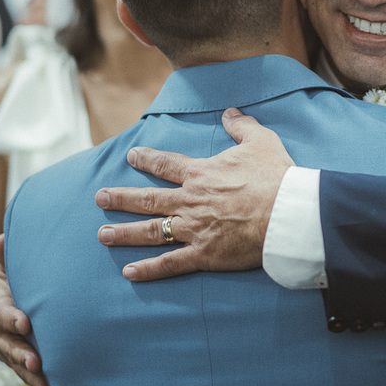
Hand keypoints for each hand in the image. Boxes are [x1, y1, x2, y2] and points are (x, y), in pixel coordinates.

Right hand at [0, 234, 50, 385]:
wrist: (4, 314)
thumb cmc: (13, 288)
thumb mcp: (8, 273)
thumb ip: (8, 259)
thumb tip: (2, 238)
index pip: (3, 315)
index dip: (12, 319)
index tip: (25, 322)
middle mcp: (2, 335)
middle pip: (10, 347)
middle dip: (22, 355)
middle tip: (36, 362)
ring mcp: (11, 353)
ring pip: (20, 368)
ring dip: (33, 378)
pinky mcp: (23, 365)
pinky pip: (31, 378)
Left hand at [95, 108, 293, 281]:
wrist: (286, 213)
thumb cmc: (276, 176)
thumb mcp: (261, 141)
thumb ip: (242, 126)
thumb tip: (230, 112)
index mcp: (201, 174)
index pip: (165, 165)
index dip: (146, 159)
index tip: (131, 156)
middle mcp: (189, 200)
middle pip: (147, 199)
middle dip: (121, 198)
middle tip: (99, 198)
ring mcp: (193, 229)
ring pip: (150, 230)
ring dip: (124, 233)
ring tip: (103, 235)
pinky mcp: (203, 254)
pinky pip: (169, 263)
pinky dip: (148, 269)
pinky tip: (129, 273)